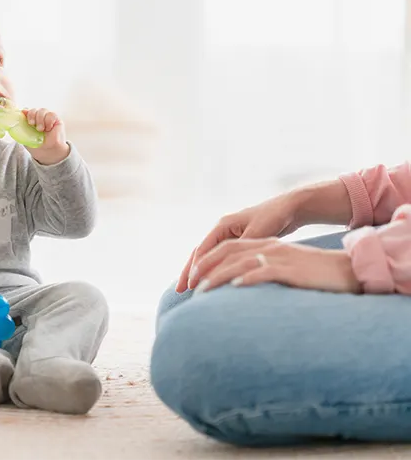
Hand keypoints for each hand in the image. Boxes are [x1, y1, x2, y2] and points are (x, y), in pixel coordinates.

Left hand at [23, 108, 69, 164]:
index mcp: (31, 121)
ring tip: (41, 129)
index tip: (24, 116)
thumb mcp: (26, 137)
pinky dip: (48, 121)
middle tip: (32, 124)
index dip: (26, 112)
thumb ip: (23, 126)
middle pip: (34, 110)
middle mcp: (39, 118)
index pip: (27, 111)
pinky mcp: (56, 120)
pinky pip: (51, 114)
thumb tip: (22, 112)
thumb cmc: (37, 146)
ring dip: (40, 119)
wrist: (48, 153)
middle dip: (32, 115)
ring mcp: (47, 118)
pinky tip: (48, 128)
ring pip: (43, 110)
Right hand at [178, 192, 303, 291]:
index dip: (195, 268)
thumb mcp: (258, 232)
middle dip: (189, 272)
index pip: (202, 250)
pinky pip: (219, 259)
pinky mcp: (237, 243)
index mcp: (222, 225)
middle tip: (178, 291)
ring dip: (198, 272)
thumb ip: (242, 248)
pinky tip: (210, 282)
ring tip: (188, 290)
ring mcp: (228, 236)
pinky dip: (212, 270)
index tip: (190, 285)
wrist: (290, 208)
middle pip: (199, 253)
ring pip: (208, 257)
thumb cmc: (274, 217)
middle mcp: (221, 230)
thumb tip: (229, 265)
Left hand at [192, 238, 360, 294]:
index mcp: (264, 245)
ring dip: (218, 276)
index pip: (227, 248)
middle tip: (188, 286)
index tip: (190, 279)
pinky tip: (235, 286)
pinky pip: (265, 270)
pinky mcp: (291, 268)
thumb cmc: (314, 274)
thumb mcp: (283, 268)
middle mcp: (268, 247)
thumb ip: (262, 272)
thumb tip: (240, 287)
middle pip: (227, 252)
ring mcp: (279, 256)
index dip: (206, 261)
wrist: (347, 269)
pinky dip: (248, 277)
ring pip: (240, 262)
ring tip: (202, 291)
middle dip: (204, 268)